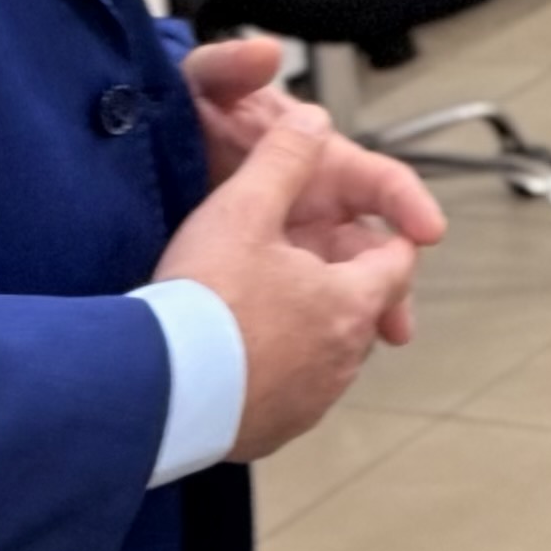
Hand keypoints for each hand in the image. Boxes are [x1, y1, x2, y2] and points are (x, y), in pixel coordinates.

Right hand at [156, 97, 443, 456]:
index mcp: (351, 303)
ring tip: (262, 307)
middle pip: (361, 310)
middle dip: (340, 283)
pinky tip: (237, 356)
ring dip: (308, 329)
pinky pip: (290, 394)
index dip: (380, 238)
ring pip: (327, 355)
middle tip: (297, 263)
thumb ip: (283, 158)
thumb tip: (314, 119)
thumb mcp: (242, 208)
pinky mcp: (275, 431)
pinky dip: (276, 371)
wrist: (154, 388)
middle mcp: (343, 360)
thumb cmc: (204, 297)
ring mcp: (311, 402)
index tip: (356, 228)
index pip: (396, 264)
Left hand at [185, 35, 440, 328]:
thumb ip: (230, 67)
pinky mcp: (263, 279)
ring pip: (344, 285)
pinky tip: (312, 354)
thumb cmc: (179, 124)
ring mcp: (291, 245)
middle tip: (397, 326)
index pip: (379, 182)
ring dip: (364, 315)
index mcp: (318, 166)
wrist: (134, 164)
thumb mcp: (203, 89)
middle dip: (393, 285)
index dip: (409, 203)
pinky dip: (320, 331)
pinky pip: (305, 310)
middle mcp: (314, 206)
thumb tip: (268, 53)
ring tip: (366, 347)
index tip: (428, 232)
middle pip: (370, 248)